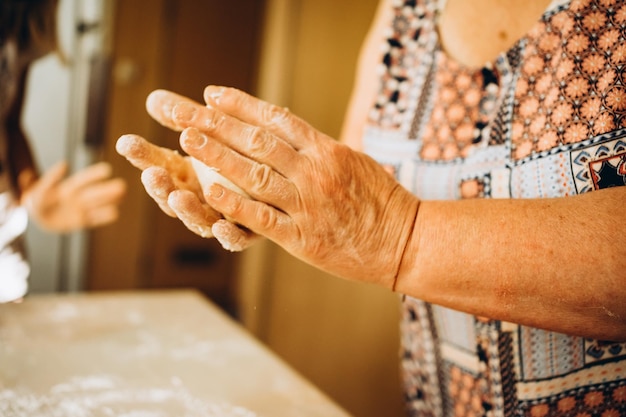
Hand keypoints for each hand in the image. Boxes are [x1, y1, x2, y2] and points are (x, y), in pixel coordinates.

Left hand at [21, 161, 125, 232]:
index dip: (94, 175)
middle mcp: (78, 197)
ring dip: (111, 200)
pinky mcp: (83, 221)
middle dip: (108, 189)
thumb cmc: (37, 202)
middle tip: (121, 186)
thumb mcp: (38, 190)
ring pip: (99, 204)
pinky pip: (96, 219)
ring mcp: (82, 209)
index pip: (84, 180)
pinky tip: (115, 212)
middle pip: (95, 192)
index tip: (107, 170)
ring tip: (123, 196)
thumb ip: (51, 179)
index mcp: (68, 187)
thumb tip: (65, 164)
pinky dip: (105, 216)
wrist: (39, 218)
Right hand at [115, 91, 257, 250]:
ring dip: (187, 210)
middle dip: (159, 186)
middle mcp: (202, 199)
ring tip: (177, 197)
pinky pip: (238, 238)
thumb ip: (185, 118)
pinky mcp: (250, 232)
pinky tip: (222, 227)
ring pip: (201, 220)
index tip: (126, 142)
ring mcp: (223, 217)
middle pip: (174, 196)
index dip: (143, 156)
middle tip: (151, 173)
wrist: (286, 189)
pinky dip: (228, 236)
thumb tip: (153, 97)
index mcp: (190, 175)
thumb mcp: (213, 134)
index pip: (160, 164)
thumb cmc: (241, 155)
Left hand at [168, 86, 419, 287]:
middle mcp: (314, 171)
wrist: (404, 241)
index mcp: (327, 150)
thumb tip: (295, 135)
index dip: (241, 105)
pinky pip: (262, 217)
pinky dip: (234, 204)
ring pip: (255, 175)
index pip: (277, 119)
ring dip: (218, 156)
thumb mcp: (355, 162)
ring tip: (189, 141)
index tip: (214, 95)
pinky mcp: (303, 237)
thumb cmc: (382, 202)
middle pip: (259, 141)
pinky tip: (209, 192)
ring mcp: (307, 204)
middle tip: (188, 114)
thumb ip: (322, 150)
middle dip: (219, 125)